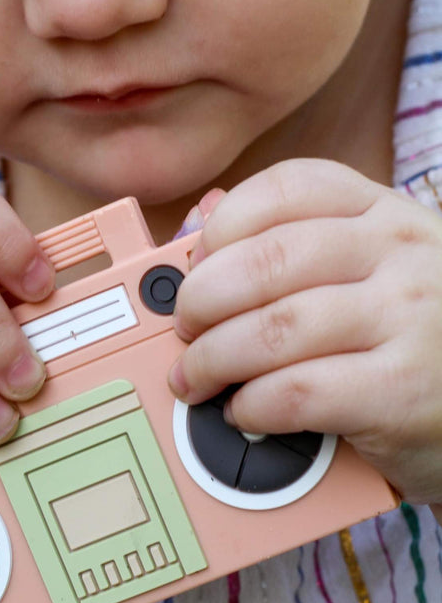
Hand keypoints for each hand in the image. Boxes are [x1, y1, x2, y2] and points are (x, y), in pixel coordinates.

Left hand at [168, 158, 441, 507]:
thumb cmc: (419, 343)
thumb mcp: (374, 275)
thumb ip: (296, 244)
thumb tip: (201, 218)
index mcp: (388, 214)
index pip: (288, 188)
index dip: (221, 228)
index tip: (196, 266)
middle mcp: (402, 254)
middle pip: (266, 261)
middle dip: (201, 302)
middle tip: (185, 334)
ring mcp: (408, 319)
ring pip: (273, 330)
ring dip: (213, 361)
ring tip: (198, 382)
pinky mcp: (401, 390)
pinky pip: (298, 392)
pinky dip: (253, 407)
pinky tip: (246, 413)